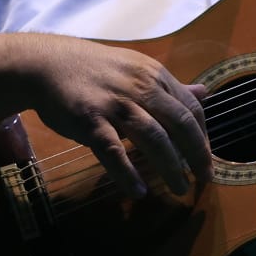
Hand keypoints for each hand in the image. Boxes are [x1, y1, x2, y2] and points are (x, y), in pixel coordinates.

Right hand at [18, 35, 211, 199]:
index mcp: (154, 76)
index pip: (190, 108)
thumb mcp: (138, 70)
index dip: (203, 136)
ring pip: (153, 138)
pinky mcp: (89, 120)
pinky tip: (138, 191)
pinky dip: (127, 173)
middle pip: (179, 124)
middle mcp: (139, 88)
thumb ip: (170, 86)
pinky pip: (112, 150)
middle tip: (204, 179)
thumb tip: (205, 92)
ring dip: (170, 167)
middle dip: (196, 154)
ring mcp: (114, 104)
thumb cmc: (97, 70)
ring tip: (179, 188)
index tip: (207, 158)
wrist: (48, 64)